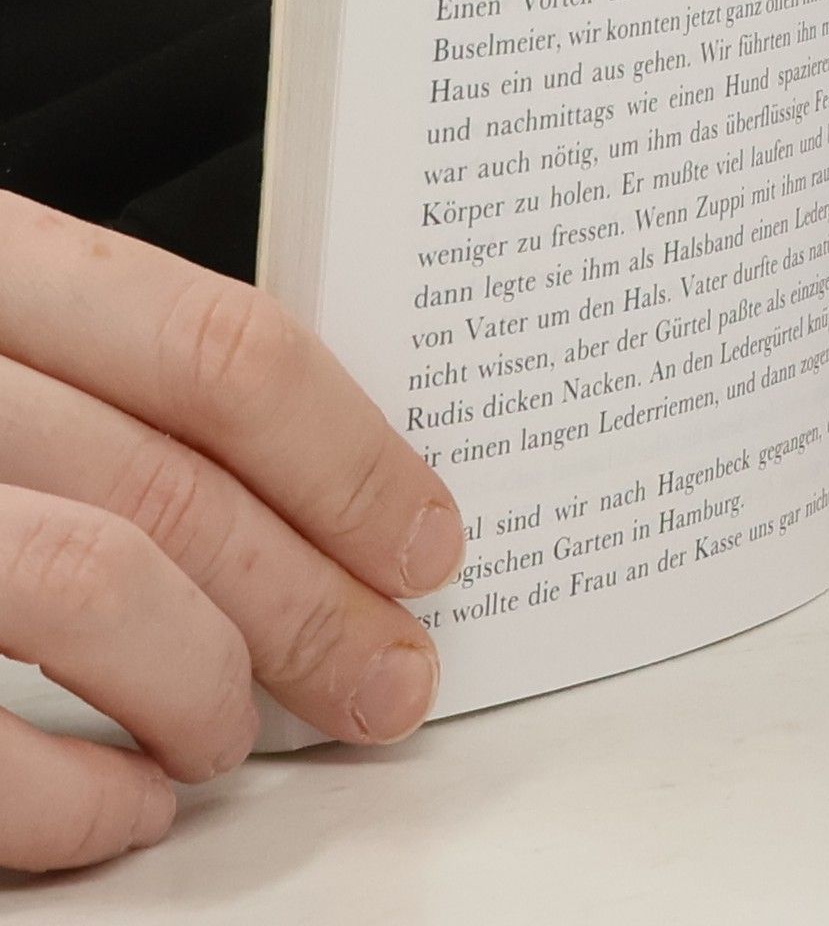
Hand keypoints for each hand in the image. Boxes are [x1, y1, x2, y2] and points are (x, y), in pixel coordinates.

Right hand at [0, 194, 463, 871]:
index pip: (215, 346)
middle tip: (391, 676)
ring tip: (237, 738)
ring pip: (97, 588)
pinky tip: (120, 812)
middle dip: (319, 598)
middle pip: (175, 482)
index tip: (427, 538)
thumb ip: (91, 381)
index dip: (349, 454)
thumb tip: (308, 497)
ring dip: (210, 688)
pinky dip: (72, 804)